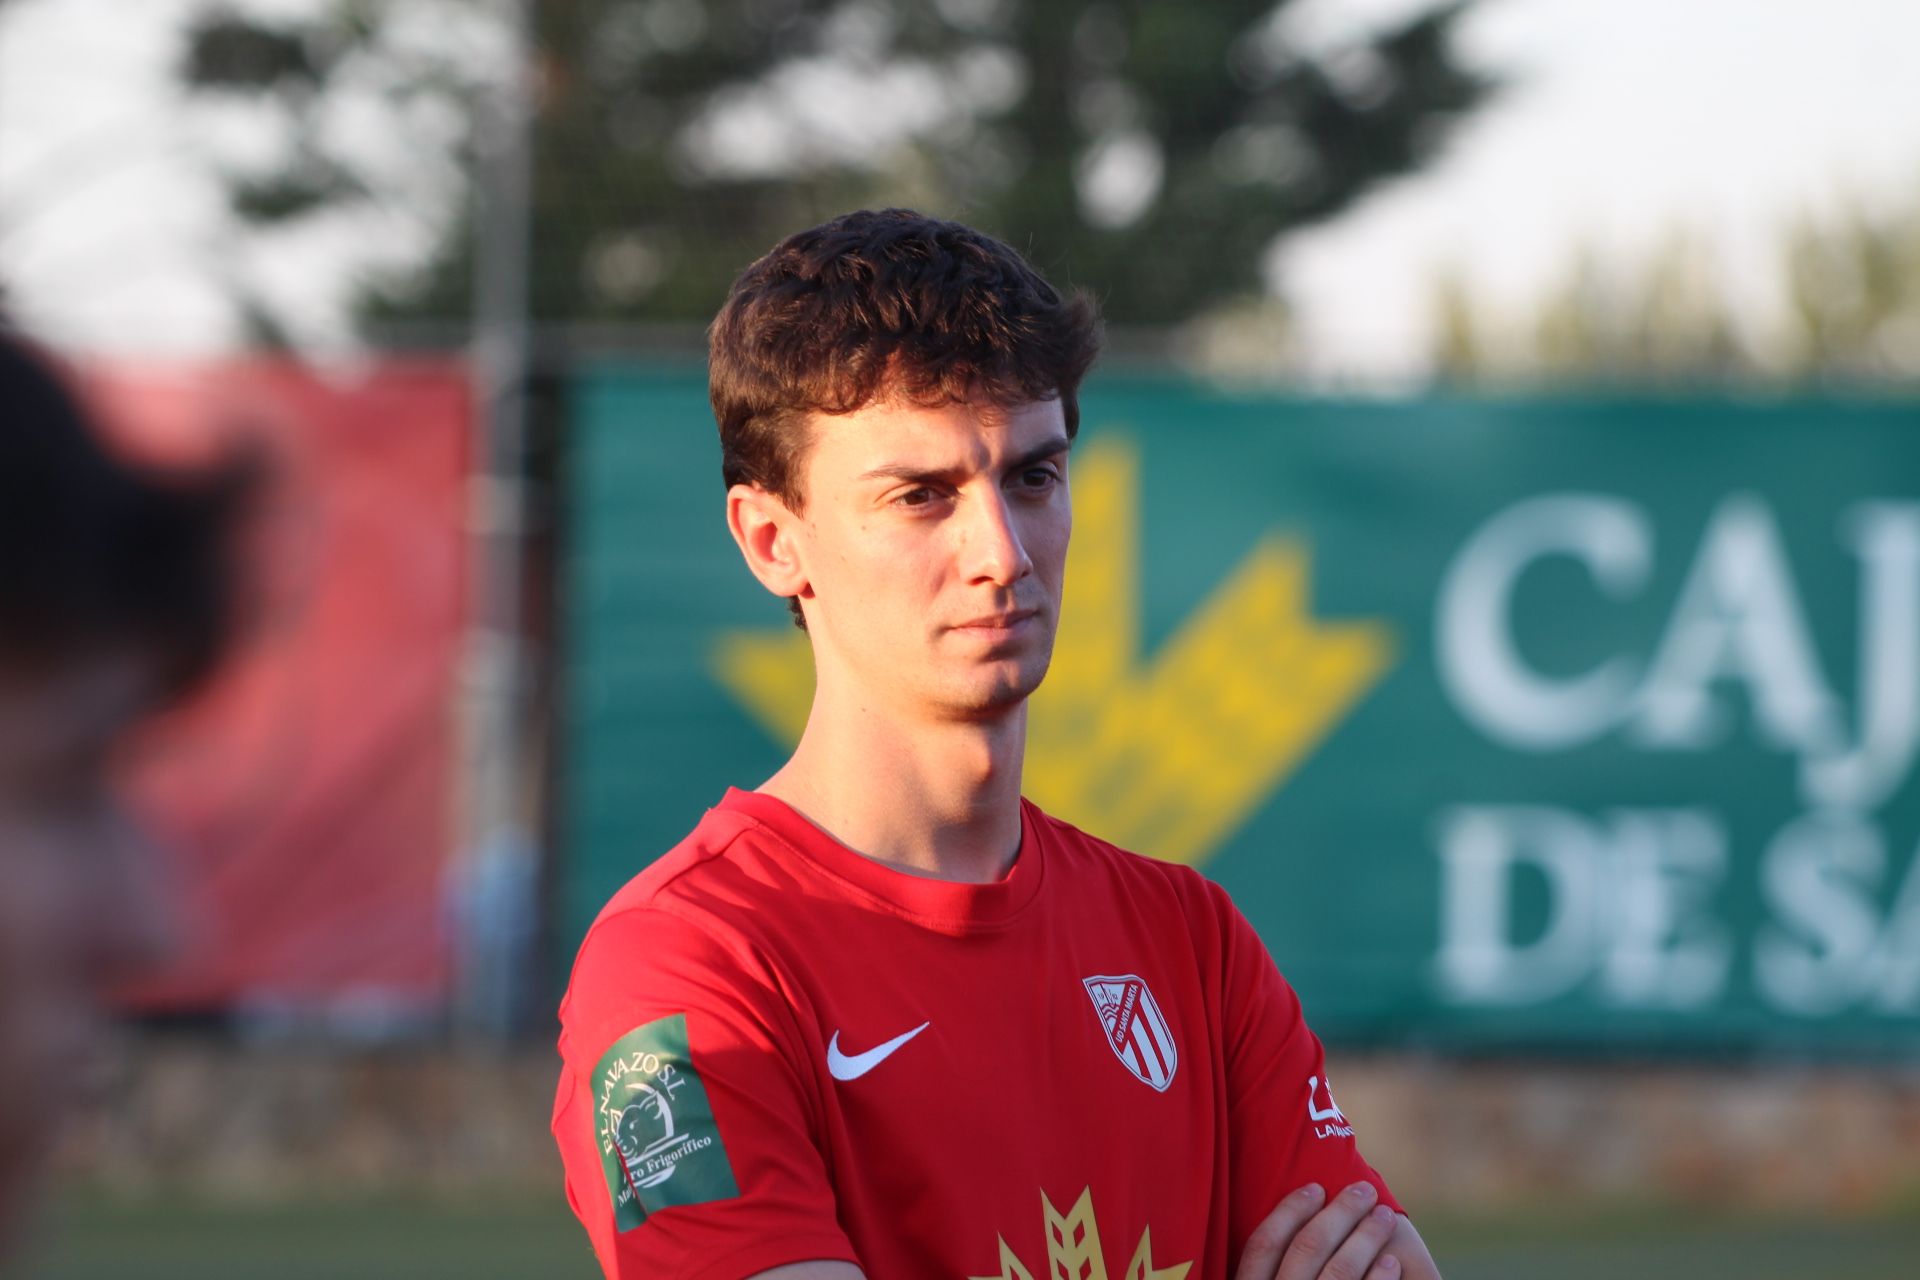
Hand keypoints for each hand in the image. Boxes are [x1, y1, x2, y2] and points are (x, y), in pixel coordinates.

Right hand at [1233, 1180, 1403, 1279]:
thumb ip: (1268, 1267)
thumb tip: (1293, 1210)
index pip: (1262, 1244)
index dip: (1289, 1211)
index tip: (1315, 1186)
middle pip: (1307, 1250)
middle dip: (1339, 1213)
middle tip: (1364, 1190)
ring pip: (1339, 1272)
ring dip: (1367, 1239)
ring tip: (1384, 1217)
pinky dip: (1378, 1279)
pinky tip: (1391, 1263)